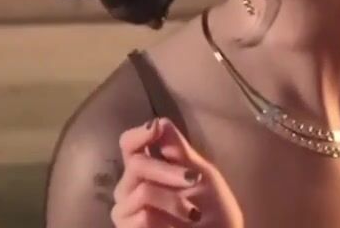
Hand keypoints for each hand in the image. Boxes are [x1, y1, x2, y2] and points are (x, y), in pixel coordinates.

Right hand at [110, 118, 242, 227]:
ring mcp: (125, 211)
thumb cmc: (214, 212)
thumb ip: (178, 151)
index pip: (129, 144)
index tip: (155, 129)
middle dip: (168, 170)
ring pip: (142, 191)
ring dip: (173, 201)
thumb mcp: (203, 176)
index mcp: (146, 169)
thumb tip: (158, 121)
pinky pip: (143, 217)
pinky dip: (167, 222)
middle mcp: (129, 187)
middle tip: (193, 179)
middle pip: (136, 164)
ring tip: (192, 214)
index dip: (139, 134)